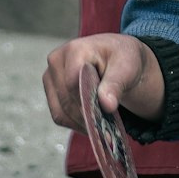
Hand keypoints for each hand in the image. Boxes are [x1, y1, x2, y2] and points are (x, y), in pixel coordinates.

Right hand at [43, 34, 163, 133]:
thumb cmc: (123, 59)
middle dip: (86, 115)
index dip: (87, 101)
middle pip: (66, 98)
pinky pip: (58, 115)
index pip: (73, 83)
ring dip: (80, 122)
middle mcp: (57, 60)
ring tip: (100, 127)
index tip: (105, 114)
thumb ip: (116, 84)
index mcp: (75, 50)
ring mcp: (51, 75)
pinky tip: (91, 124)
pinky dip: (74, 123)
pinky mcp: (51, 89)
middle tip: (105, 127)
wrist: (118, 58)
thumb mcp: (127, 68)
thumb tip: (107, 105)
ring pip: (60, 110)